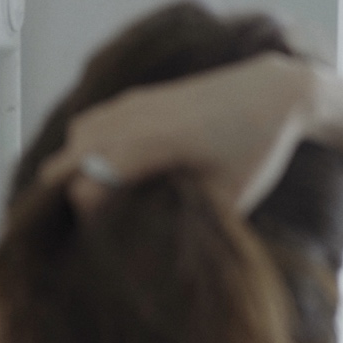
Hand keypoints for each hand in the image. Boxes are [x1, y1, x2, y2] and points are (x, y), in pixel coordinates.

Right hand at [38, 53, 317, 218]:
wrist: (274, 93)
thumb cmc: (256, 148)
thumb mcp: (228, 198)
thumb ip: (187, 218)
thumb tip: (153, 249)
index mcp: (157, 143)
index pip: (88, 183)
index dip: (89, 217)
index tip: (107, 236)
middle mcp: (137, 118)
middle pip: (69, 158)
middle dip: (69, 193)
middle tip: (93, 220)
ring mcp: (134, 102)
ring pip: (76, 136)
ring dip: (75, 165)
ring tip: (95, 194)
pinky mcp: (137, 96)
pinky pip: (92, 120)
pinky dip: (86, 145)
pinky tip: (106, 166)